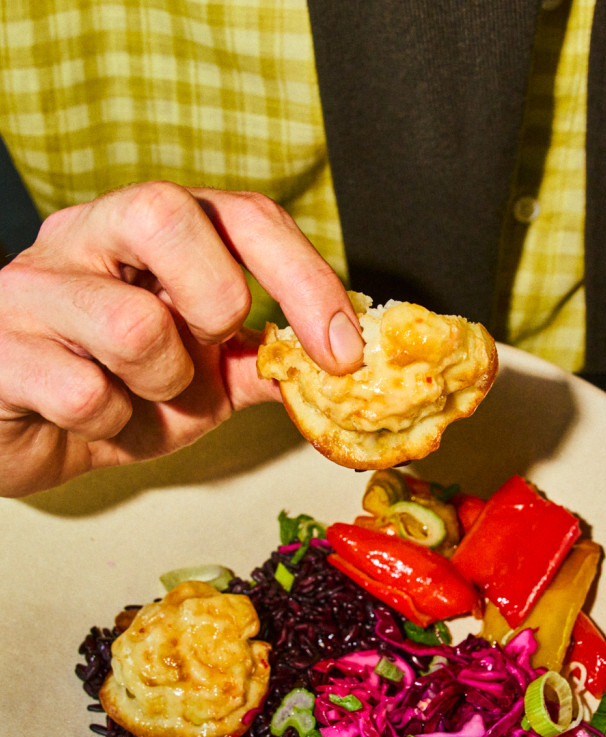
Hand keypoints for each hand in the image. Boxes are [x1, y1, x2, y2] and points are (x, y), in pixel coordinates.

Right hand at [0, 182, 363, 496]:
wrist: (19, 426)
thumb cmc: (114, 389)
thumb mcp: (203, 376)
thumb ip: (263, 363)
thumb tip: (341, 367)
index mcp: (151, 231)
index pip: (243, 215)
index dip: (305, 278)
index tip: (344, 351)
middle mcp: (88, 236)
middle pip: (168, 212)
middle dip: (216, 302)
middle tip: (205, 348)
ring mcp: (33, 287)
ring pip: (134, 322)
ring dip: (161, 384)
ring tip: (138, 393)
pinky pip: (81, 393)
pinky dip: (108, 424)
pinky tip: (93, 417)